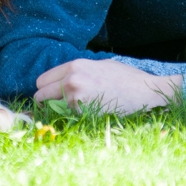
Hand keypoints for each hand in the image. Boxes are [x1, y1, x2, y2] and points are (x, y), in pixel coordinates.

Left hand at [34, 59, 182, 113]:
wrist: (144, 91)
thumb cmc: (125, 78)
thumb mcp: (99, 65)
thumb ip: (79, 71)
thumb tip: (63, 79)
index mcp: (75, 65)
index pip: (42, 80)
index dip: (45, 89)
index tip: (50, 96)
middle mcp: (71, 79)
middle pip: (40, 95)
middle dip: (45, 103)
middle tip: (56, 108)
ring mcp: (76, 97)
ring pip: (50, 110)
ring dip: (56, 113)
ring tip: (69, 114)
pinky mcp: (84, 113)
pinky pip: (65, 119)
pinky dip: (69, 121)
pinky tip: (82, 117)